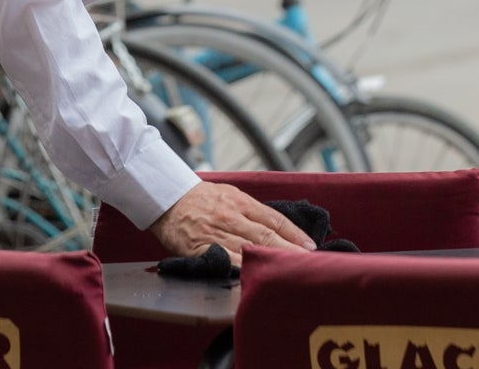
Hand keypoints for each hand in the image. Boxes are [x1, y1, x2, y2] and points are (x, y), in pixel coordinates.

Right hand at [149, 181, 315, 266]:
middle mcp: (231, 217)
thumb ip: (252, 211)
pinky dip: (241, 272)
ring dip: (271, 264)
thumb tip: (279, 229)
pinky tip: (254, 282)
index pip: (273, 219)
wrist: (166, 198)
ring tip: (290, 276)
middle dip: (290, 252)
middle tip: (310, 265)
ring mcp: (216, 234)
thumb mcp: (229, 194)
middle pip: (266, 236)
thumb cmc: (200, 198)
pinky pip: (225, 263)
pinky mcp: (202, 249)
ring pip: (249, 251)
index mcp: (239, 201)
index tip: (312, 248)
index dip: (294, 234)